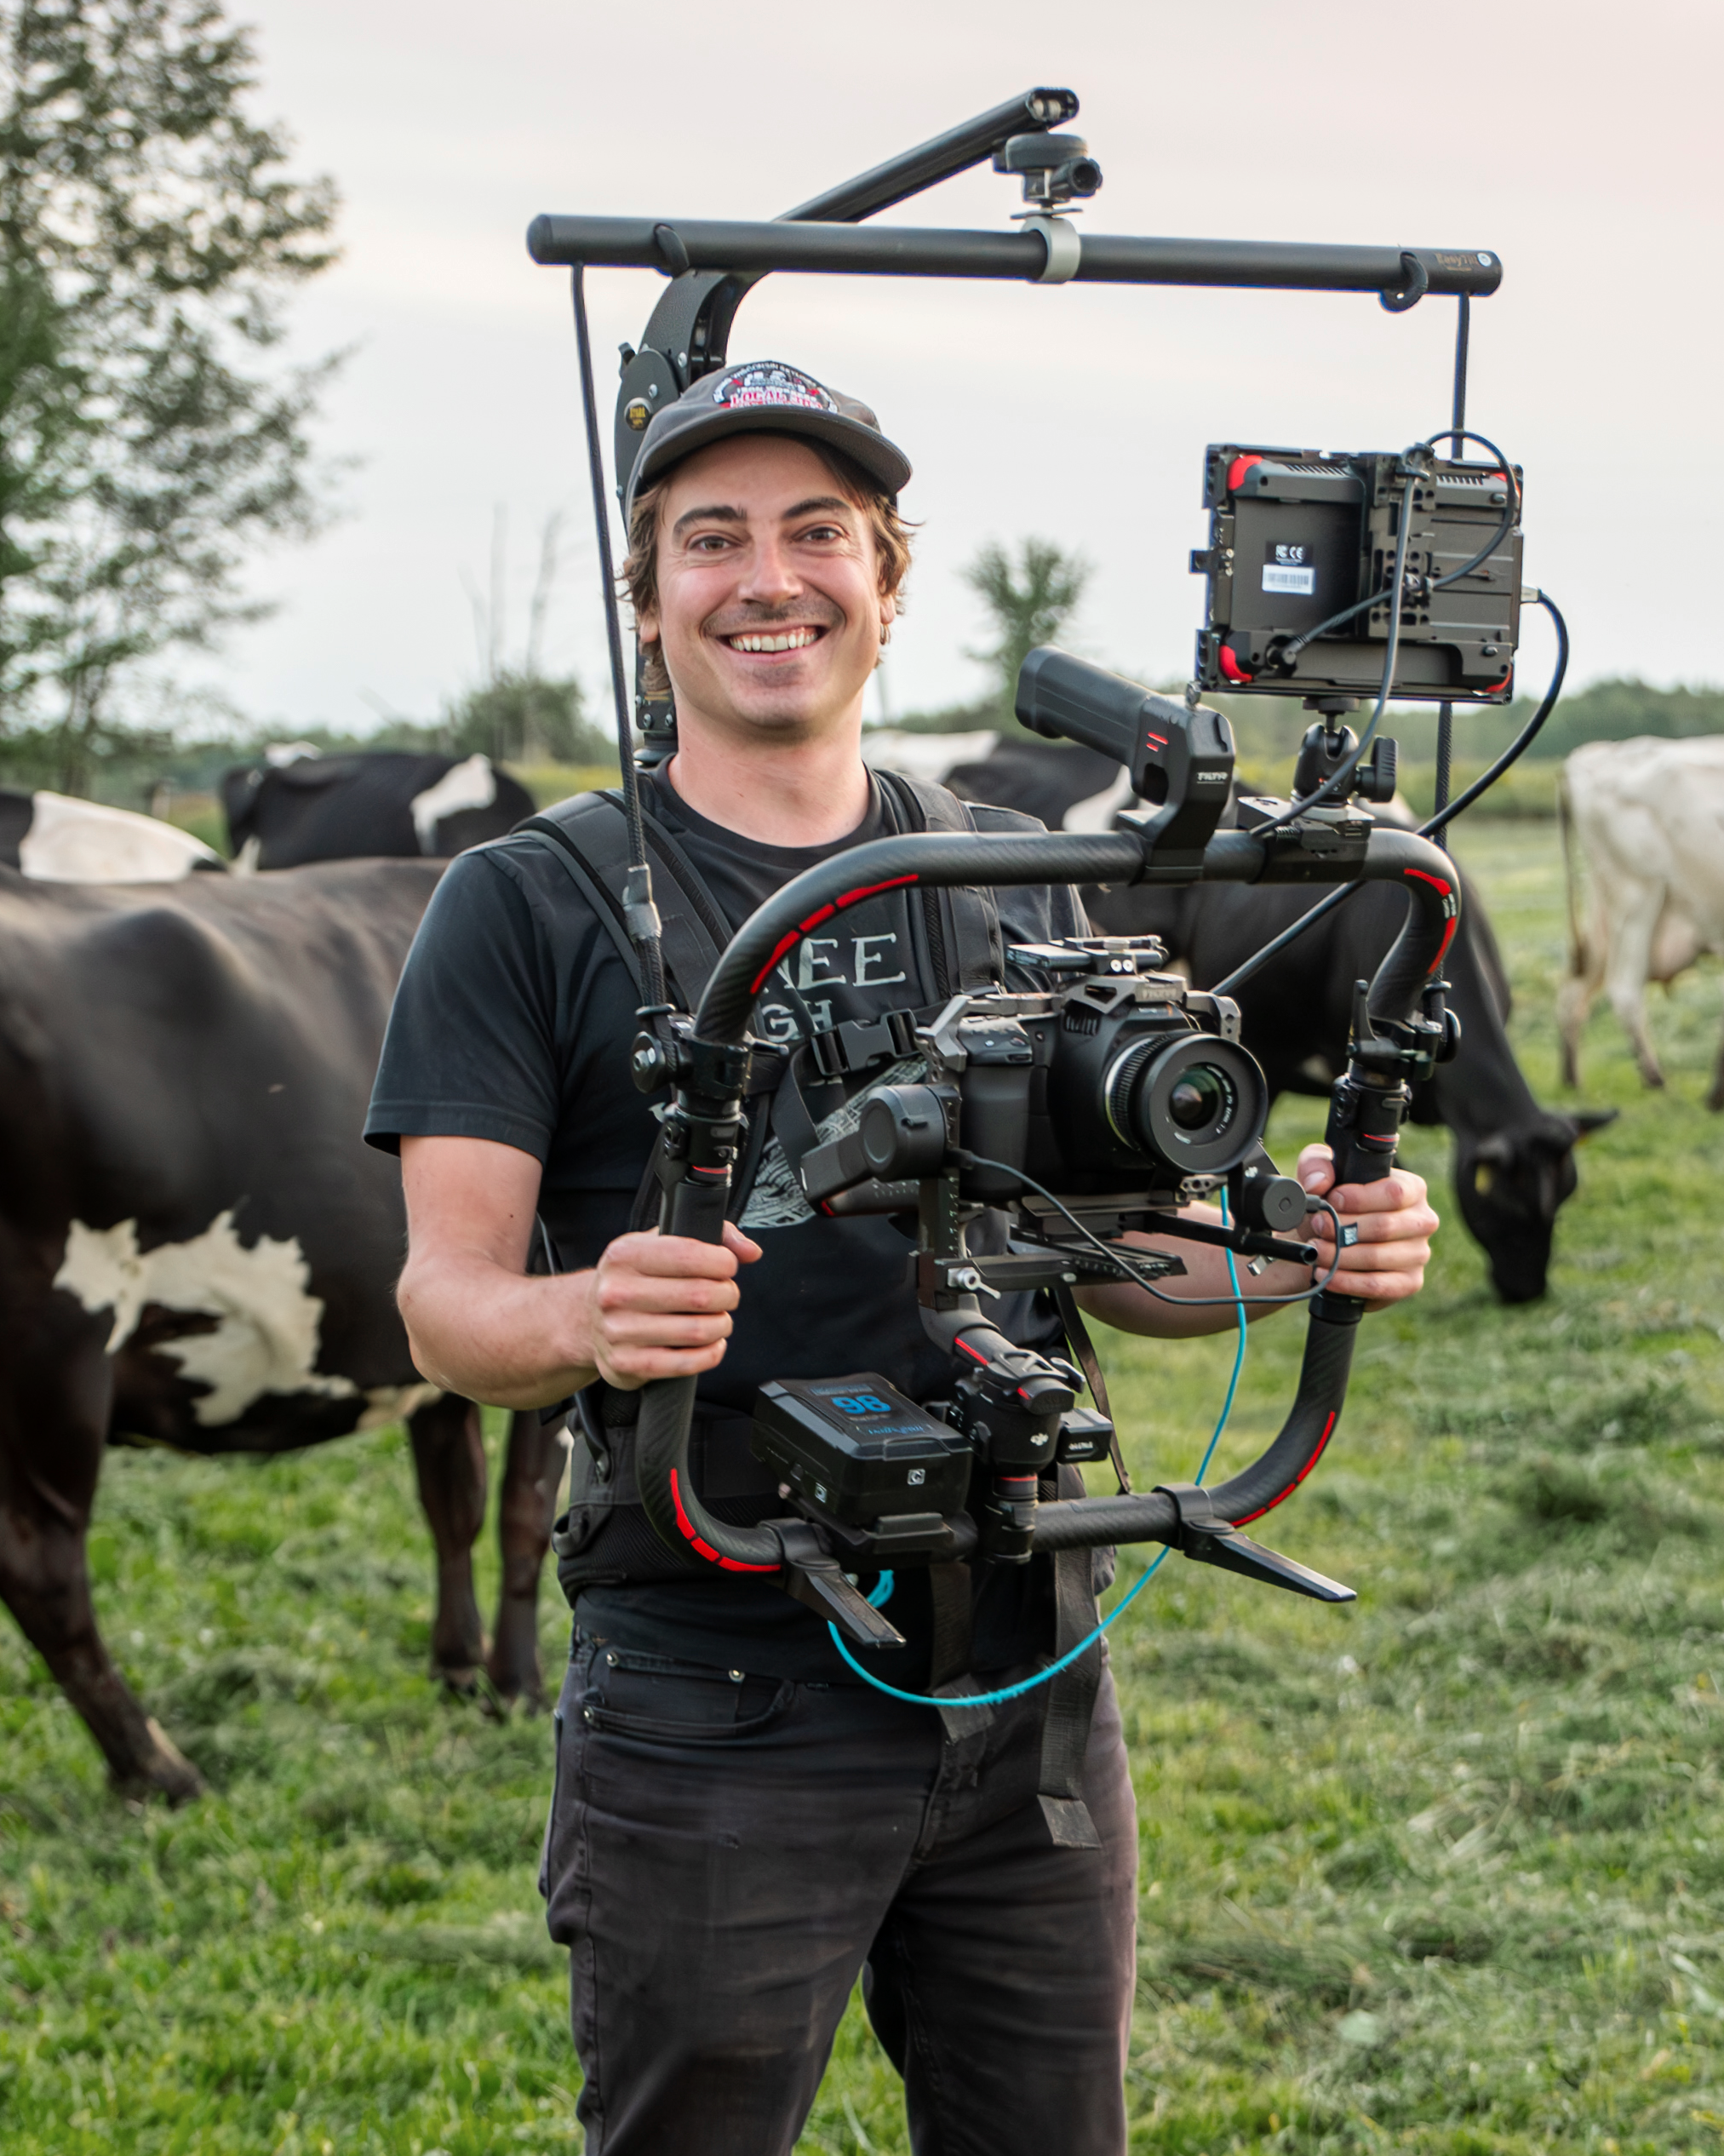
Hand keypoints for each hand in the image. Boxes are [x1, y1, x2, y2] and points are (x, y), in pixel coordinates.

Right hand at [581, 1222, 762, 1390]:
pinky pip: (686, 1364)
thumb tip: (749, 1251)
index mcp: (624, 1255)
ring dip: (722, 1325)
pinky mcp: (628, 1364)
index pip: (690, 1254)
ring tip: (719, 1319)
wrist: (586, 1318)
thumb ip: (711, 1235)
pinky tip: (712, 1343)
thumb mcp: (659, 1245)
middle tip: (727, 1294)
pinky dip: (711, 1354)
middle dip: (728, 1294)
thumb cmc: (633, 1279)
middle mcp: (617, 1292)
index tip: (727, 1266)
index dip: (723, 1262)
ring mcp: (619, 1331)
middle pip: (700, 1295)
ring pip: (698, 1331)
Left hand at [1295, 1144, 1438, 1310]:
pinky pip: (1378, 1286)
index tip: (1331, 1200)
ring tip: (1316, 1251)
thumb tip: (1320, 1183)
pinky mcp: (1409, 1282)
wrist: (1329, 1240)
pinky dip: (1347, 1282)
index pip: (1394, 1193)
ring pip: (1378, 1257)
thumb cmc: (1332, 1202)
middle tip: (1316, 1227)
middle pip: (1384, 1227)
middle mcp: (1423, 1221)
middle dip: (1342, 1229)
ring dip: (1339, 1256)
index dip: (1358, 1198)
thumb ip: (1316, 1165)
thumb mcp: (1320, 1172)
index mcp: (1412, 1189)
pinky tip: (1326, 1275)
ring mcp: (1419, 1253)